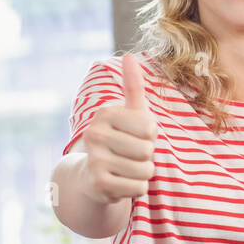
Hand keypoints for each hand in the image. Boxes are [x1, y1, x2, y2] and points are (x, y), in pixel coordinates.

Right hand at [83, 53, 157, 205]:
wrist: (93, 176)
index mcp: (105, 114)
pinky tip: (122, 182)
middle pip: (147, 150)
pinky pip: (138, 188)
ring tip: (127, 168)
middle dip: (147, 156)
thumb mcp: (129, 113)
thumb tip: (128, 55)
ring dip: (143, 173)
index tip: (135, 137)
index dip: (150, 136)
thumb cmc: (120, 139)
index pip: (151, 128)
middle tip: (130, 155)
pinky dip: (137, 188)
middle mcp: (95, 134)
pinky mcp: (98, 184)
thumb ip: (132, 87)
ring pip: (145, 170)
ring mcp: (94, 160)